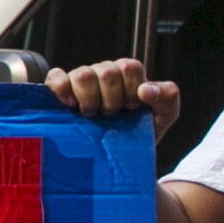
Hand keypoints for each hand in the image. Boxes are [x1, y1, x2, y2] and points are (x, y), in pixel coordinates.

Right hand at [48, 57, 179, 134]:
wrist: (117, 155)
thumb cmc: (139, 132)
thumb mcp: (163, 116)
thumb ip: (167, 98)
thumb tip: (145, 89)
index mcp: (127, 74)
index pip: (129, 67)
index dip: (131, 90)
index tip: (131, 109)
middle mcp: (103, 71)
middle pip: (106, 72)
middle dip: (111, 100)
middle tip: (111, 115)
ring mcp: (80, 79)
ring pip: (83, 75)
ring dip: (89, 99)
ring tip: (91, 114)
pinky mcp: (59, 88)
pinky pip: (56, 77)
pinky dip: (62, 88)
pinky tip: (70, 105)